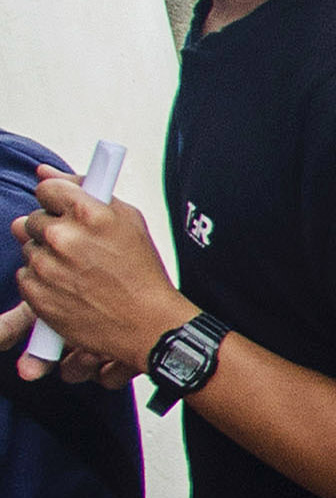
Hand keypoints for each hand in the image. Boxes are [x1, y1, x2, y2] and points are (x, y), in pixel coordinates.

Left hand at [10, 167, 186, 384]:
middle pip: (32, 219)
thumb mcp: (128, 221)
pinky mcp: (35, 293)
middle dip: (51, 230)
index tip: (65, 211)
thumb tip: (44, 172)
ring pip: (28, 248)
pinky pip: (24, 274)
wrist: (148, 325)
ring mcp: (46, 266)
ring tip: (77, 272)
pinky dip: (42, 281)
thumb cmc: (142, 273)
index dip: (57, 200)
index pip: (46, 189)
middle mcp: (63, 236)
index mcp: (89, 213)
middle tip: (79, 249)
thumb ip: (85, 191)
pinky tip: (69, 287)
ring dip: (46, 257)